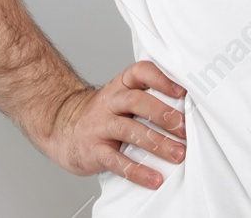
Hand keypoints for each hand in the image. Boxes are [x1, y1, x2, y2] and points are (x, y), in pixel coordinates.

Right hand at [38, 61, 186, 189]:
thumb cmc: (103, 114)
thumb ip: (148, 98)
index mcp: (120, 86)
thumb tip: (189, 111)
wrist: (62, 127)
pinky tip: (154, 178)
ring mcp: (100, 126)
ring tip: (178, 154)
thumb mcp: (121, 98)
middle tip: (184, 128)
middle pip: (137, 101)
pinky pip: (116, 161)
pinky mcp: (93, 150)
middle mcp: (110, 102)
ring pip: (129, 130)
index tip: (182, 92)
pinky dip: (137, 171)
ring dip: (157, 143)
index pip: (140, 72)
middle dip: (163, 114)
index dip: (161, 79)